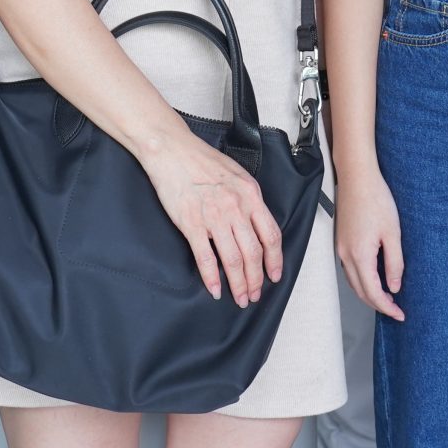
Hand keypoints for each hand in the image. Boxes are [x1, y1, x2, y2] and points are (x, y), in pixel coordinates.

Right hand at [141, 131, 283, 306]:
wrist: (173, 150)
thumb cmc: (202, 160)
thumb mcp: (237, 175)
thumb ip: (248, 200)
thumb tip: (255, 225)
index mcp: (250, 195)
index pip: (271, 234)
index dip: (275, 260)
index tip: (274, 275)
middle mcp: (236, 207)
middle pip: (253, 252)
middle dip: (257, 279)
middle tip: (255, 294)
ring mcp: (214, 217)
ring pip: (233, 259)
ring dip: (238, 283)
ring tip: (240, 297)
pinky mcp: (191, 223)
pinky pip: (205, 257)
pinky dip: (211, 277)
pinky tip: (214, 289)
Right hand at [335, 169, 406, 320]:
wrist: (357, 177)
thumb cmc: (375, 199)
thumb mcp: (393, 233)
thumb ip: (394, 263)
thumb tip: (394, 286)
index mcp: (360, 255)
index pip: (373, 293)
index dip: (387, 307)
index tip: (400, 314)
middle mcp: (345, 255)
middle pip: (360, 292)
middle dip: (378, 305)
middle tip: (396, 310)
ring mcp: (340, 249)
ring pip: (353, 282)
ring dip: (369, 294)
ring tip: (387, 298)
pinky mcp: (341, 242)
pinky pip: (350, 270)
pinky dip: (362, 280)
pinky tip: (373, 278)